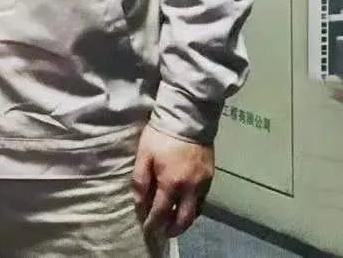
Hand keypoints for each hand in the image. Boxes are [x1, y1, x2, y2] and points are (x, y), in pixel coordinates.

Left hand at [132, 123, 214, 237]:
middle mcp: (190, 188)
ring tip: (175, 221)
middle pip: (184, 218)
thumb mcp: (144, 154)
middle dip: (173, 228)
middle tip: (164, 232)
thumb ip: (140, 179)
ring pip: (196, 211)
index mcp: (172, 183)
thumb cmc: (161, 135)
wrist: (188, 117)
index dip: (154, 222)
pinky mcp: (211, 176)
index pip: (162, 211)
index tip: (148, 229)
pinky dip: (194, 207)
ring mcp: (204, 183)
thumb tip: (139, 201)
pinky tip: (187, 204)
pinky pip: (203, 199)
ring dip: (185, 219)